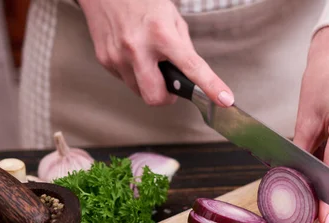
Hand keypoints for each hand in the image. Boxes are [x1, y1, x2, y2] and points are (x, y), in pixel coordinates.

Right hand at [78, 0, 233, 106]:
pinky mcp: (105, 60)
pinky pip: (125, 80)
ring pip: (140, 92)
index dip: (211, 87)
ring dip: (149, 84)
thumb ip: (183, 46)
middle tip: (170, 84)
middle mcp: (138, 48)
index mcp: (161, 34)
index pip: (192, 67)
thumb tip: (191, 72)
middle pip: (156, 97)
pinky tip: (133, 55)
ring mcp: (117, 56)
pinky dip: (133, 74)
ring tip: (148, 61)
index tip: (224, 100)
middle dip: (166, 97)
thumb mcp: (170, 16)